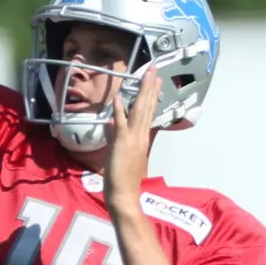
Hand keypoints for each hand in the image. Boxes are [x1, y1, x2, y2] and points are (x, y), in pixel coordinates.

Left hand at [104, 66, 159, 212]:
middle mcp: (140, 136)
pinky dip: (119, 110)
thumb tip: (110, 123)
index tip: (155, 80)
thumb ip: (114, 136)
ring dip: (142, 92)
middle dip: (150, 86)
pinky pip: (120, 124)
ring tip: (146, 75)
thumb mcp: (118, 153)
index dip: (151, 95)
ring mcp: (132, 139)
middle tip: (154, 69)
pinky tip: (118, 97)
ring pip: (138, 111)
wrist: (124, 195)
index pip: (148, 112)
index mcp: (141, 138)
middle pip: (146, 107)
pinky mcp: (121, 144)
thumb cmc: (123, 179)